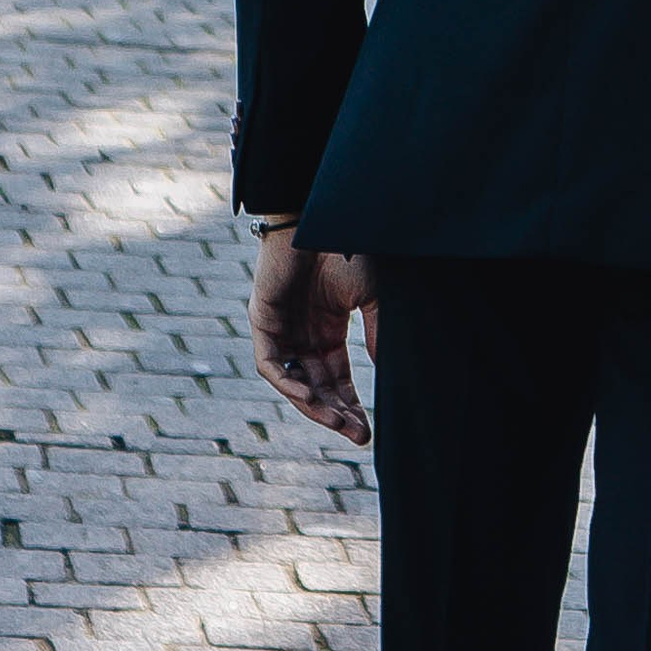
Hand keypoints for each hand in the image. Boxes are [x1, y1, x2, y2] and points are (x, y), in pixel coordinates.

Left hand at [248, 230, 378, 446]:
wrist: (323, 215)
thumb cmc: (349, 248)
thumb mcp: (372, 299)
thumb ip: (377, 336)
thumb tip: (388, 374)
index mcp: (327, 328)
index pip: (336, 378)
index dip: (351, 404)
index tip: (366, 430)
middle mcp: (302, 333)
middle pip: (317, 386)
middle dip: (336, 413)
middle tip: (358, 436)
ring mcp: (281, 328)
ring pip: (293, 381)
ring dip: (314, 406)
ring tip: (338, 424)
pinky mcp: (262, 320)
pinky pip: (271, 364)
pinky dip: (289, 384)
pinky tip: (312, 399)